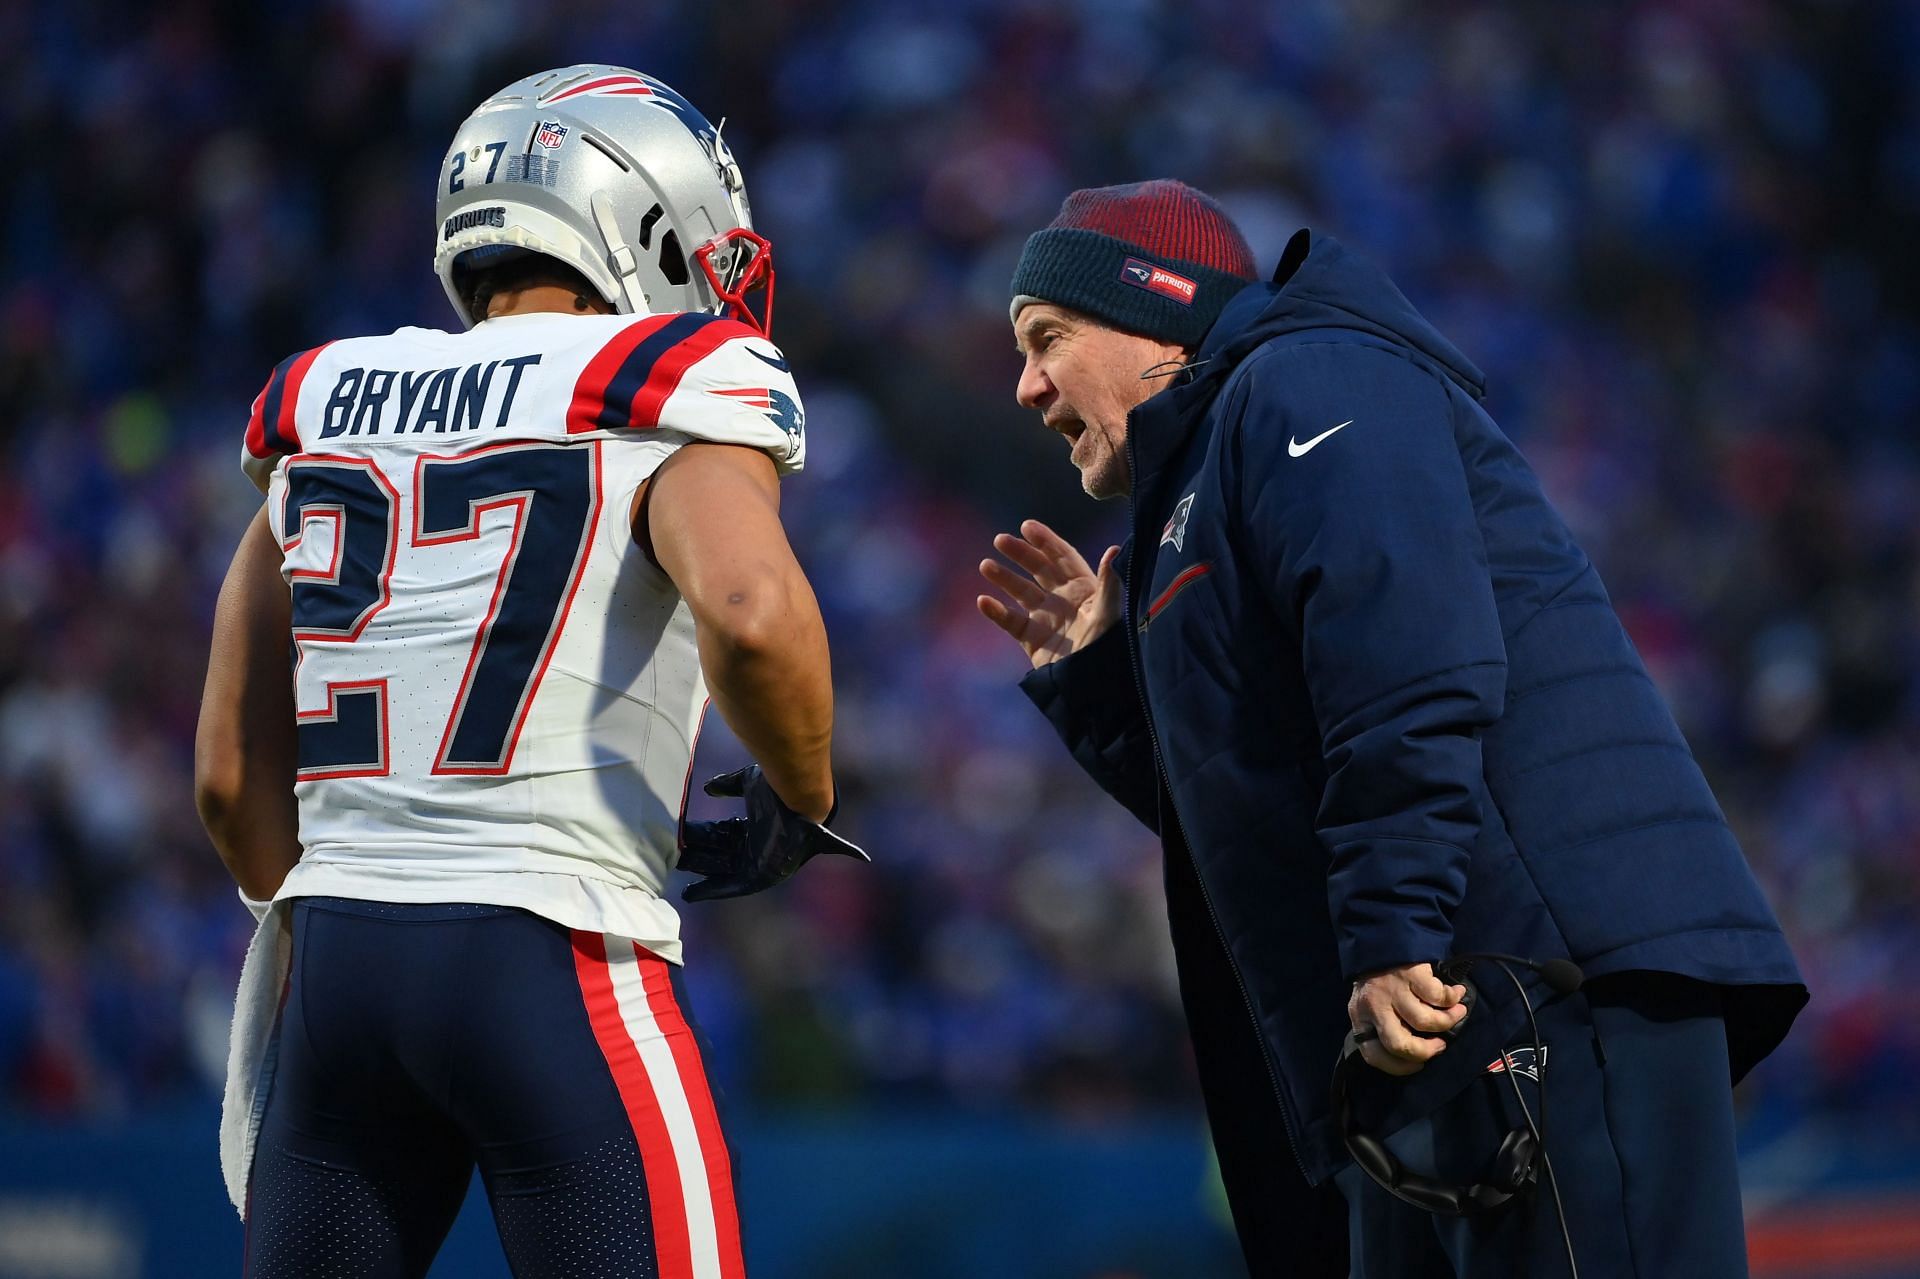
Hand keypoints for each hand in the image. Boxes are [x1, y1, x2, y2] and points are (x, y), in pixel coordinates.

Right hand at [677, 765, 869, 901]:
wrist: (800, 801)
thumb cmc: (780, 790)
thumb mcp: (748, 783)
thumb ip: (729, 785)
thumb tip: (708, 788)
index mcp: (756, 827)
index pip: (723, 834)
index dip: (703, 835)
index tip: (682, 834)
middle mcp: (756, 847)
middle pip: (718, 852)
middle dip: (695, 853)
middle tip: (670, 849)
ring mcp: (758, 863)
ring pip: (719, 869)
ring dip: (698, 868)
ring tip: (673, 867)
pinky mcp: (760, 877)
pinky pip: (731, 887)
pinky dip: (711, 890)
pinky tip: (689, 894)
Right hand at [976, 520, 1122, 668]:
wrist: (1091, 685)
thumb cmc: (1106, 647)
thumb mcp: (1109, 612)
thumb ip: (1109, 582)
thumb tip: (1115, 550)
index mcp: (1083, 589)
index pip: (1062, 557)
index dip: (1045, 540)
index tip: (1027, 526)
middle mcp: (1062, 600)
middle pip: (1038, 569)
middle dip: (1020, 553)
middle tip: (1000, 540)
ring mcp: (1045, 619)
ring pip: (1020, 591)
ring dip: (1003, 578)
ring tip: (985, 565)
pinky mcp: (1032, 639)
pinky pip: (1010, 621)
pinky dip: (996, 612)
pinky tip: (983, 601)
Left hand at [1347, 962, 1468, 1076]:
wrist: (1381, 937)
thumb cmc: (1380, 980)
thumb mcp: (1371, 1005)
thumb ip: (1384, 1026)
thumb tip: (1417, 1055)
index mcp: (1360, 1018)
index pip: (1373, 1055)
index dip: (1399, 1067)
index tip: (1419, 1064)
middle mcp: (1374, 1006)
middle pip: (1399, 1044)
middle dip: (1425, 1051)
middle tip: (1440, 1045)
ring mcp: (1392, 990)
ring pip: (1424, 1021)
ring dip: (1447, 1021)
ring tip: (1457, 1015)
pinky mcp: (1410, 973)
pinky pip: (1437, 996)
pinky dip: (1452, 999)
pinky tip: (1456, 995)